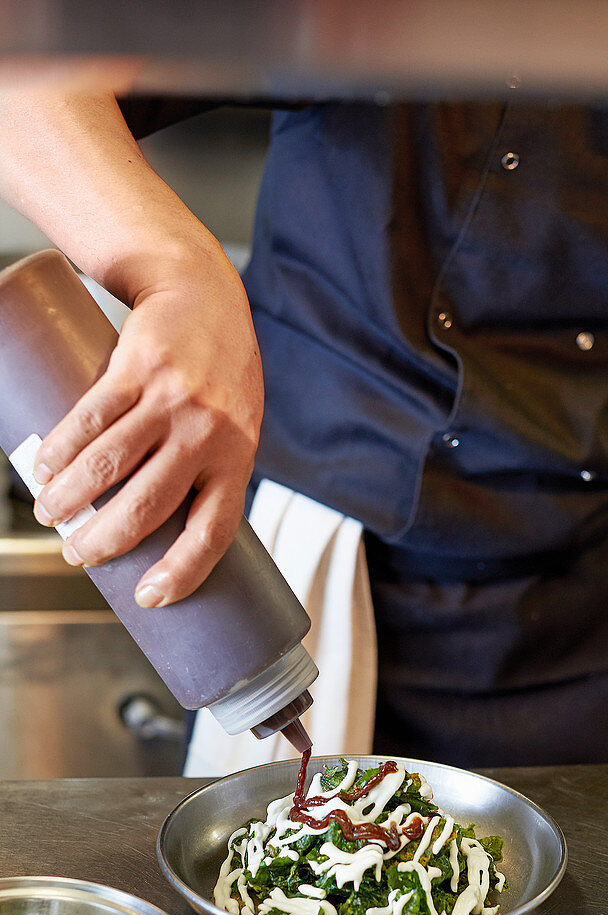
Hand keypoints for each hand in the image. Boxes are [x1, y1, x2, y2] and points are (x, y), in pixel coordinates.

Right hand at [32, 247, 263, 606]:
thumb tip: (159, 533)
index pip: (215, 531)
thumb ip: (204, 472)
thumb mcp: (232, 427)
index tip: (150, 598)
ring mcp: (173, 400)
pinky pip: (89, 418)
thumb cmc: (218, 375)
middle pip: (147, 506)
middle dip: (102, 541)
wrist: (202, 295)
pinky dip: (59, 449)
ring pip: (109, 465)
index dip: (183, 572)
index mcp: (237, 458)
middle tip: (76, 555)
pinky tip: (43, 466)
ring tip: (49, 513)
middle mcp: (208, 433)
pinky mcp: (138, 368)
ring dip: (68, 498)